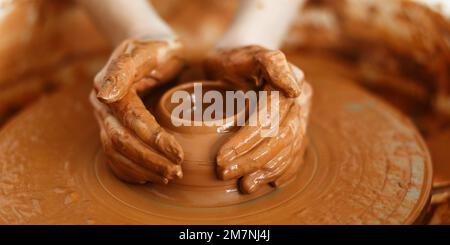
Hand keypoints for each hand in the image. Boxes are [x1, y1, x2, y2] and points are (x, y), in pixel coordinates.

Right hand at [90, 38, 184, 183]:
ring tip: (168, 177)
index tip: (179, 154)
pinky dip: (129, 170)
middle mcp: (103, 106)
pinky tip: (147, 178)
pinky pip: (114, 155)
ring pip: (117, 152)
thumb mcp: (144, 50)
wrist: (150, 49)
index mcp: (110, 88)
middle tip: (176, 172)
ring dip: (141, 169)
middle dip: (149, 161)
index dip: (154, 140)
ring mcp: (105, 118)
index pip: (132, 122)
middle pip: (122, 142)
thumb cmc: (154, 48)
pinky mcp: (112, 127)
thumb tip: (104, 96)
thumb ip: (122, 69)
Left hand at [204, 45, 308, 193]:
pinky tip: (270, 182)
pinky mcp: (296, 126)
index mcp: (290, 80)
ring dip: (267, 170)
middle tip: (225, 173)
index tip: (221, 158)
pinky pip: (296, 152)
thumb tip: (294, 89)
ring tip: (245, 186)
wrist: (238, 61)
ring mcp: (300, 114)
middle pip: (280, 136)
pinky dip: (284, 170)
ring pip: (289, 148)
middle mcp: (300, 99)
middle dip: (252, 160)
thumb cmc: (234, 58)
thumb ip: (270, 63)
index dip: (246, 141)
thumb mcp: (244, 53)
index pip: (268, 117)